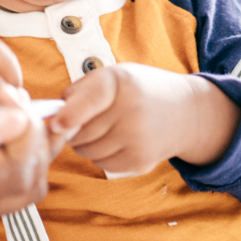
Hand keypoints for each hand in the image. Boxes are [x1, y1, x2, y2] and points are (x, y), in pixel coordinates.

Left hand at [50, 63, 240, 173]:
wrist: (186, 112)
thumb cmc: (140, 90)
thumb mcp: (112, 75)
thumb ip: (80, 91)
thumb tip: (54, 115)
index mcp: (120, 83)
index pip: (90, 101)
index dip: (69, 115)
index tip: (56, 125)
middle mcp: (131, 112)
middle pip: (80, 132)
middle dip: (71, 128)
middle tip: (81, 120)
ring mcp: (137, 140)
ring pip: (87, 151)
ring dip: (84, 143)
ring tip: (101, 128)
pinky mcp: (140, 162)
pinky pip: (101, 164)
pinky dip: (100, 155)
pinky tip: (114, 141)